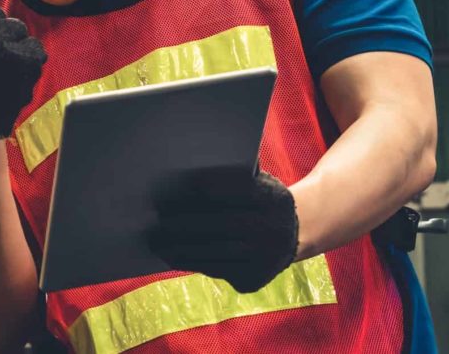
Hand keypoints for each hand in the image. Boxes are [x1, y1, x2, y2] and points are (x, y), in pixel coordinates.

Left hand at [148, 166, 298, 292]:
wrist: (292, 236)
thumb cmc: (260, 201)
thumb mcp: (260, 182)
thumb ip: (236, 175)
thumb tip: (190, 169)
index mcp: (274, 199)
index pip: (240, 191)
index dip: (210, 187)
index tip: (180, 185)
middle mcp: (274, 230)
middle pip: (224, 224)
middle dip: (187, 221)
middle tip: (158, 217)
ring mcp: (265, 258)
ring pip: (216, 251)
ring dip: (181, 247)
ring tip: (155, 240)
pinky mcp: (253, 279)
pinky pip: (216, 270)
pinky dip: (190, 263)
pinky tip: (171, 256)